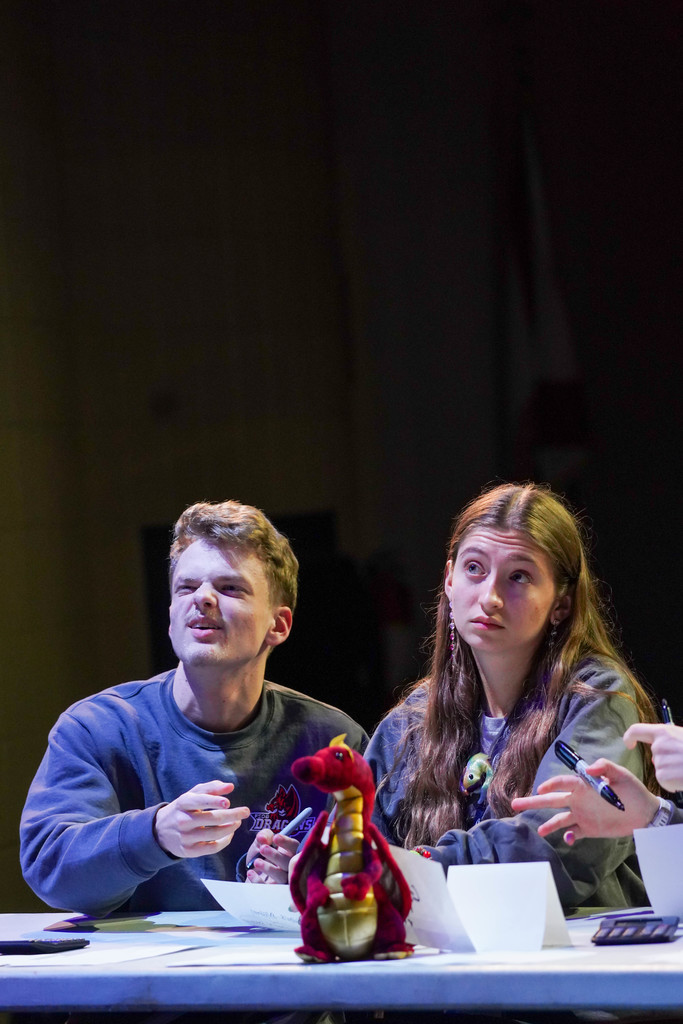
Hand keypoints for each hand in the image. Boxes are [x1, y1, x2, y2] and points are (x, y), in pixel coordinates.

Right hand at [154, 781, 249, 858]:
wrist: (160, 831)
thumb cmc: (183, 809)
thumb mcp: (192, 795)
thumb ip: (211, 788)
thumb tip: (230, 786)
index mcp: (183, 803)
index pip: (200, 801)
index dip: (214, 801)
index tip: (228, 802)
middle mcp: (183, 820)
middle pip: (212, 819)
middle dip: (233, 815)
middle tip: (245, 811)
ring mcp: (186, 837)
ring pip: (214, 834)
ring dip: (231, 828)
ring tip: (238, 822)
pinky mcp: (189, 851)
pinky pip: (212, 848)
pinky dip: (225, 841)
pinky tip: (230, 834)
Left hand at [245, 829, 298, 884]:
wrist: (250, 870)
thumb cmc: (260, 854)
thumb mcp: (261, 842)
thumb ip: (264, 835)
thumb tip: (262, 838)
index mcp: (290, 852)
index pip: (295, 846)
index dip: (286, 842)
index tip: (275, 838)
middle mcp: (290, 866)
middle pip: (289, 863)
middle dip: (276, 855)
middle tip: (262, 849)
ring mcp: (283, 880)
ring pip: (282, 877)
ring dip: (268, 868)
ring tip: (256, 862)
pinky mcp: (274, 892)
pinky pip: (269, 888)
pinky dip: (259, 881)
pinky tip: (250, 873)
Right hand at [511, 758, 658, 843]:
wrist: (645, 814)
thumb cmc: (633, 791)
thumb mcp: (622, 776)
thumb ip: (606, 767)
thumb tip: (590, 767)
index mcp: (584, 786)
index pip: (563, 783)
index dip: (551, 785)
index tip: (541, 789)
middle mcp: (578, 800)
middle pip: (552, 800)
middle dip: (533, 801)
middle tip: (514, 803)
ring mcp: (582, 815)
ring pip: (558, 819)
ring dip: (547, 824)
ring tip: (536, 829)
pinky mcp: (588, 829)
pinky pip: (574, 833)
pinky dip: (569, 837)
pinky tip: (568, 839)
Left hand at [624, 723, 682, 791]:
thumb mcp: (682, 738)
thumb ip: (667, 741)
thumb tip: (655, 754)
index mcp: (663, 732)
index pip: (637, 730)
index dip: (630, 736)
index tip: (629, 743)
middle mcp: (659, 745)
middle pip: (654, 754)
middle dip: (666, 759)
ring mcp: (660, 760)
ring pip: (660, 768)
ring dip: (671, 771)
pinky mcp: (663, 775)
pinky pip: (663, 780)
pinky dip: (672, 782)